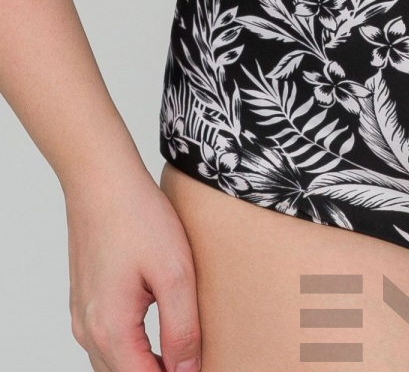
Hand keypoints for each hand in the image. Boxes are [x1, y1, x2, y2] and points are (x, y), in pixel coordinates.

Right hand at [64, 171, 201, 371]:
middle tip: (193, 359)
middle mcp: (89, 330)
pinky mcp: (84, 300)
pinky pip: (106, 342)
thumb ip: (182, 328)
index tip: (202, 367)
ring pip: (113, 363)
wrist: (101, 181)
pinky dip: (131, 349)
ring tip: (181, 353)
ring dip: (144, 365)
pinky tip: (157, 335)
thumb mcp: (175, 272)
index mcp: (111, 329)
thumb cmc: (138, 217)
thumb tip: (188, 371)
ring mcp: (83, 316)